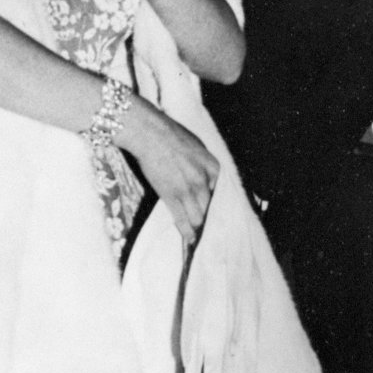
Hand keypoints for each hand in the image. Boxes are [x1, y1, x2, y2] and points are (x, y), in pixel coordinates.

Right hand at [119, 99, 218, 244]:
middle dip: (212, 220)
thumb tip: (207, 181)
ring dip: (199, 228)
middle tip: (211, 231)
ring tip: (200, 238)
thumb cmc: (171, 135)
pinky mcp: (171, 196)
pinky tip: (190, 239)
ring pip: (199, 217)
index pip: (223, 194)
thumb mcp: (197, 148)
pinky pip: (182, 219)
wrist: (149, 133)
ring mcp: (188, 189)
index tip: (218, 216)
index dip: (219, 207)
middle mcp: (204, 180)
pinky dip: (187, 231)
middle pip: (212, 208)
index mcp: (213, 167)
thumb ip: (205, 166)